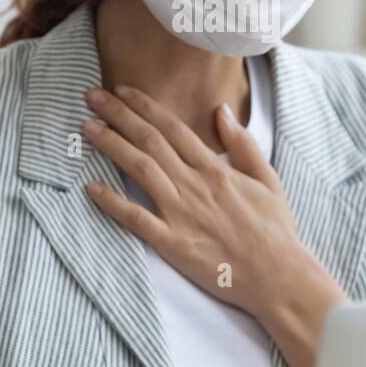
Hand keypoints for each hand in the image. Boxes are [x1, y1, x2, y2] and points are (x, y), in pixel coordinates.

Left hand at [82, 84, 345, 366]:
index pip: (173, 128)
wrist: (278, 276)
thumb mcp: (267, 179)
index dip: (145, 106)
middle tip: (92, 96)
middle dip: (119, 115)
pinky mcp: (172, 243)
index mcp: (216, 169)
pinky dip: (112, 202)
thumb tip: (222, 111)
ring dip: (111, 145)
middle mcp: (195, 185)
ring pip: (140, 169)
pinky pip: (136, 219)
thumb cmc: (275, 230)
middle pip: (150, 141)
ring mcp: (182, 213)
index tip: (122, 90)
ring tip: (87, 127)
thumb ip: (243, 144)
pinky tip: (91, 188)